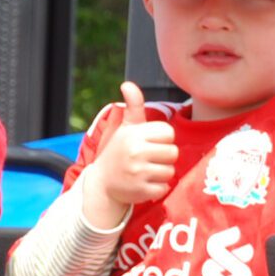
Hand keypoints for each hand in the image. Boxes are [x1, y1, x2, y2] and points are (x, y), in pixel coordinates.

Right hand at [79, 82, 178, 227]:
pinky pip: (164, 188)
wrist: (101, 184)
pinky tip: (144, 184)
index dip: (162, 140)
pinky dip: (157, 189)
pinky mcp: (141, 191)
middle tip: (148, 160)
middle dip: (164, 157)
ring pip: (170, 172)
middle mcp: (136, 152)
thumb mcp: (125, 128)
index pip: (168, 133)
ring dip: (161, 174)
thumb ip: (133, 106)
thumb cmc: (118, 152)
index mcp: (134, 135)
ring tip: (145, 172)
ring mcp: (138, 173)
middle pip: (173, 153)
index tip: (150, 144)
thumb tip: (127, 84)